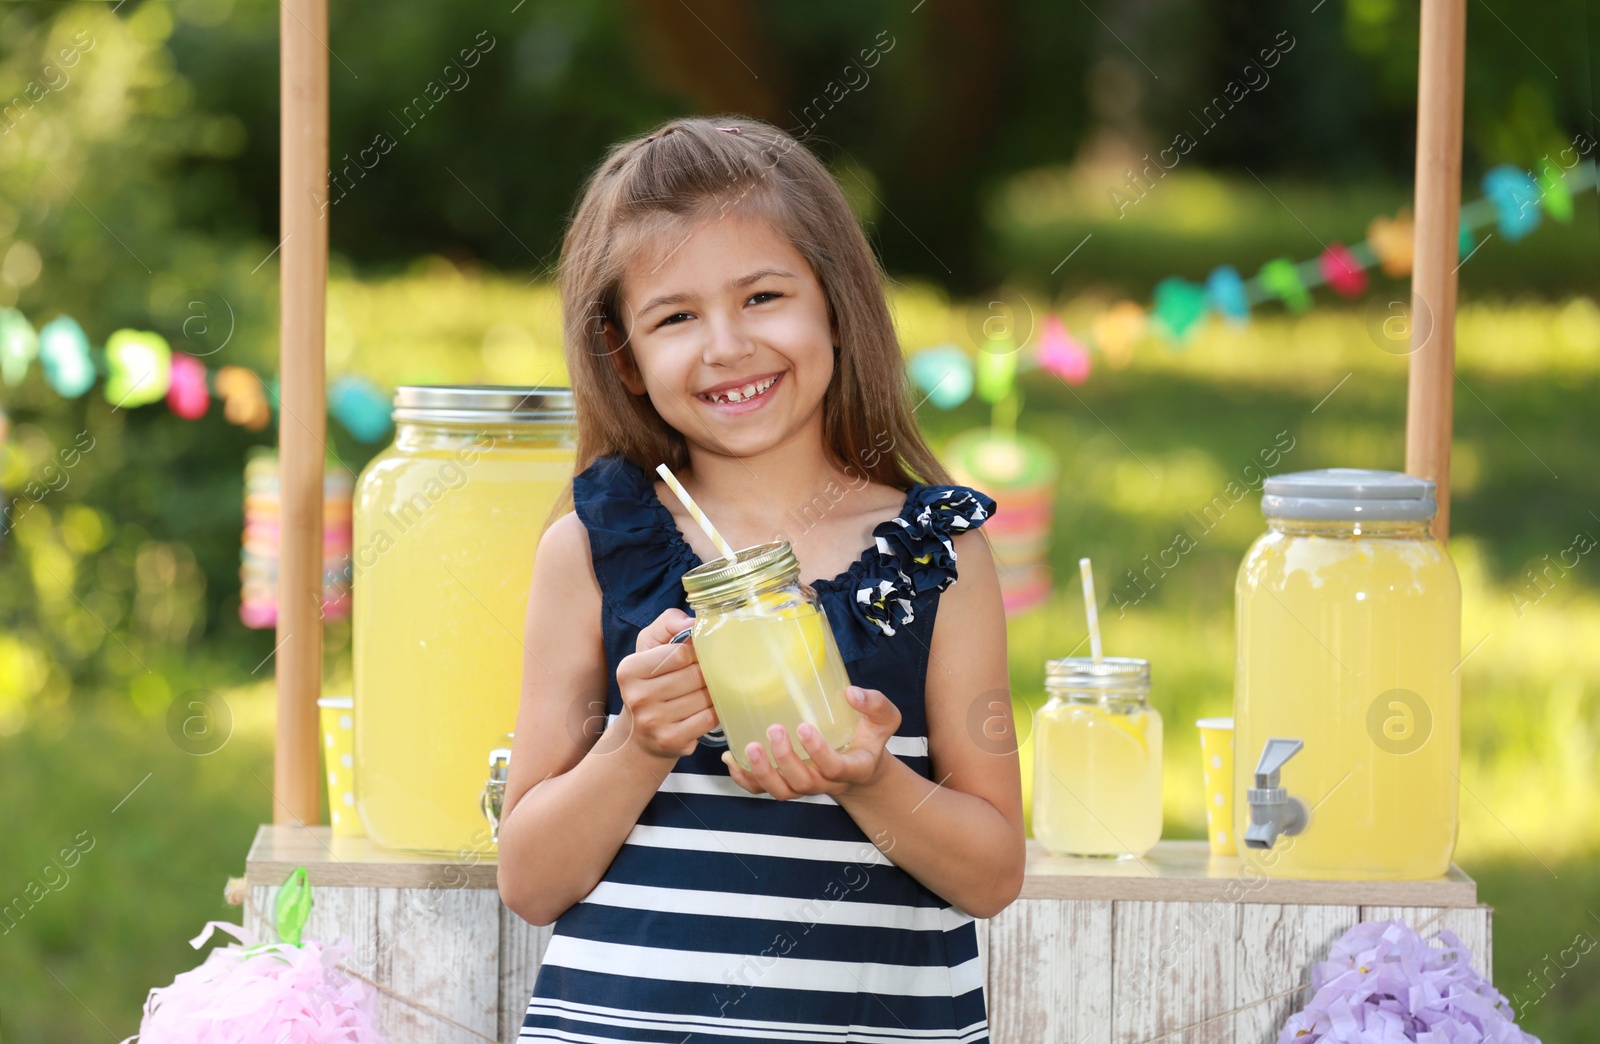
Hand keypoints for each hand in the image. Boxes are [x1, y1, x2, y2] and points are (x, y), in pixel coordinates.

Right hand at [615, 608, 718, 760]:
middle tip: (708, 673)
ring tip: (707, 690)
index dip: (696, 652)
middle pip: (694, 675)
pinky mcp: (671, 740)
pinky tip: (708, 707)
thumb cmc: (649, 683)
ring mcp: (653, 722)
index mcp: (629, 670)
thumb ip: (667, 624)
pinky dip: (715, 710)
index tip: (698, 655)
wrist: (640, 735)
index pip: (679, 653)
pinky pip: (708, 718)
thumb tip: (693, 621)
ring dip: (713, 691)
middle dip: (707, 672)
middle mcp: (637, 697)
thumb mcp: (649, 647)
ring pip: (704, 697)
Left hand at [721, 686, 901, 799]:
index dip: (818, 752)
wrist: (860, 766)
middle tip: (774, 730)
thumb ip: (875, 704)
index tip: (804, 727)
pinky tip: (730, 759)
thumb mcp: (883, 720)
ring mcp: (804, 786)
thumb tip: (851, 693)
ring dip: (762, 773)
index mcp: (852, 768)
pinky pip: (762, 791)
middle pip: (802, 782)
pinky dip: (744, 779)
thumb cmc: (868, 739)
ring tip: (749, 746)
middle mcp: (826, 783)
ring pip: (781, 791)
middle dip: (785, 760)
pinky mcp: (787, 784)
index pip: (834, 769)